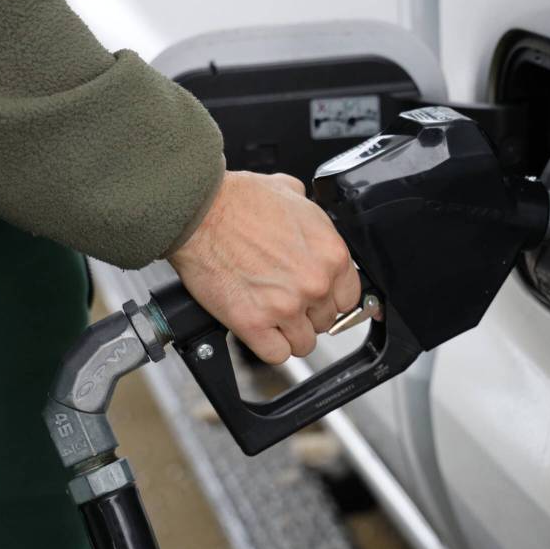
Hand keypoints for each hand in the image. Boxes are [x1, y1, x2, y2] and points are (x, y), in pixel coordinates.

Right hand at [169, 171, 360, 363]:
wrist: (200, 211)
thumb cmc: (238, 200)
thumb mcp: (292, 194)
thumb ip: (312, 218)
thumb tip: (311, 222)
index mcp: (331, 254)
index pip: (349, 298)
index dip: (329, 298)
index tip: (316, 297)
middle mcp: (315, 284)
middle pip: (325, 321)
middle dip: (306, 314)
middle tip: (284, 300)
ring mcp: (286, 307)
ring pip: (303, 344)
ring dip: (289, 334)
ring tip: (271, 317)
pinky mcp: (254, 323)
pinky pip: (276, 354)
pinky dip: (268, 346)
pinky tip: (259, 330)